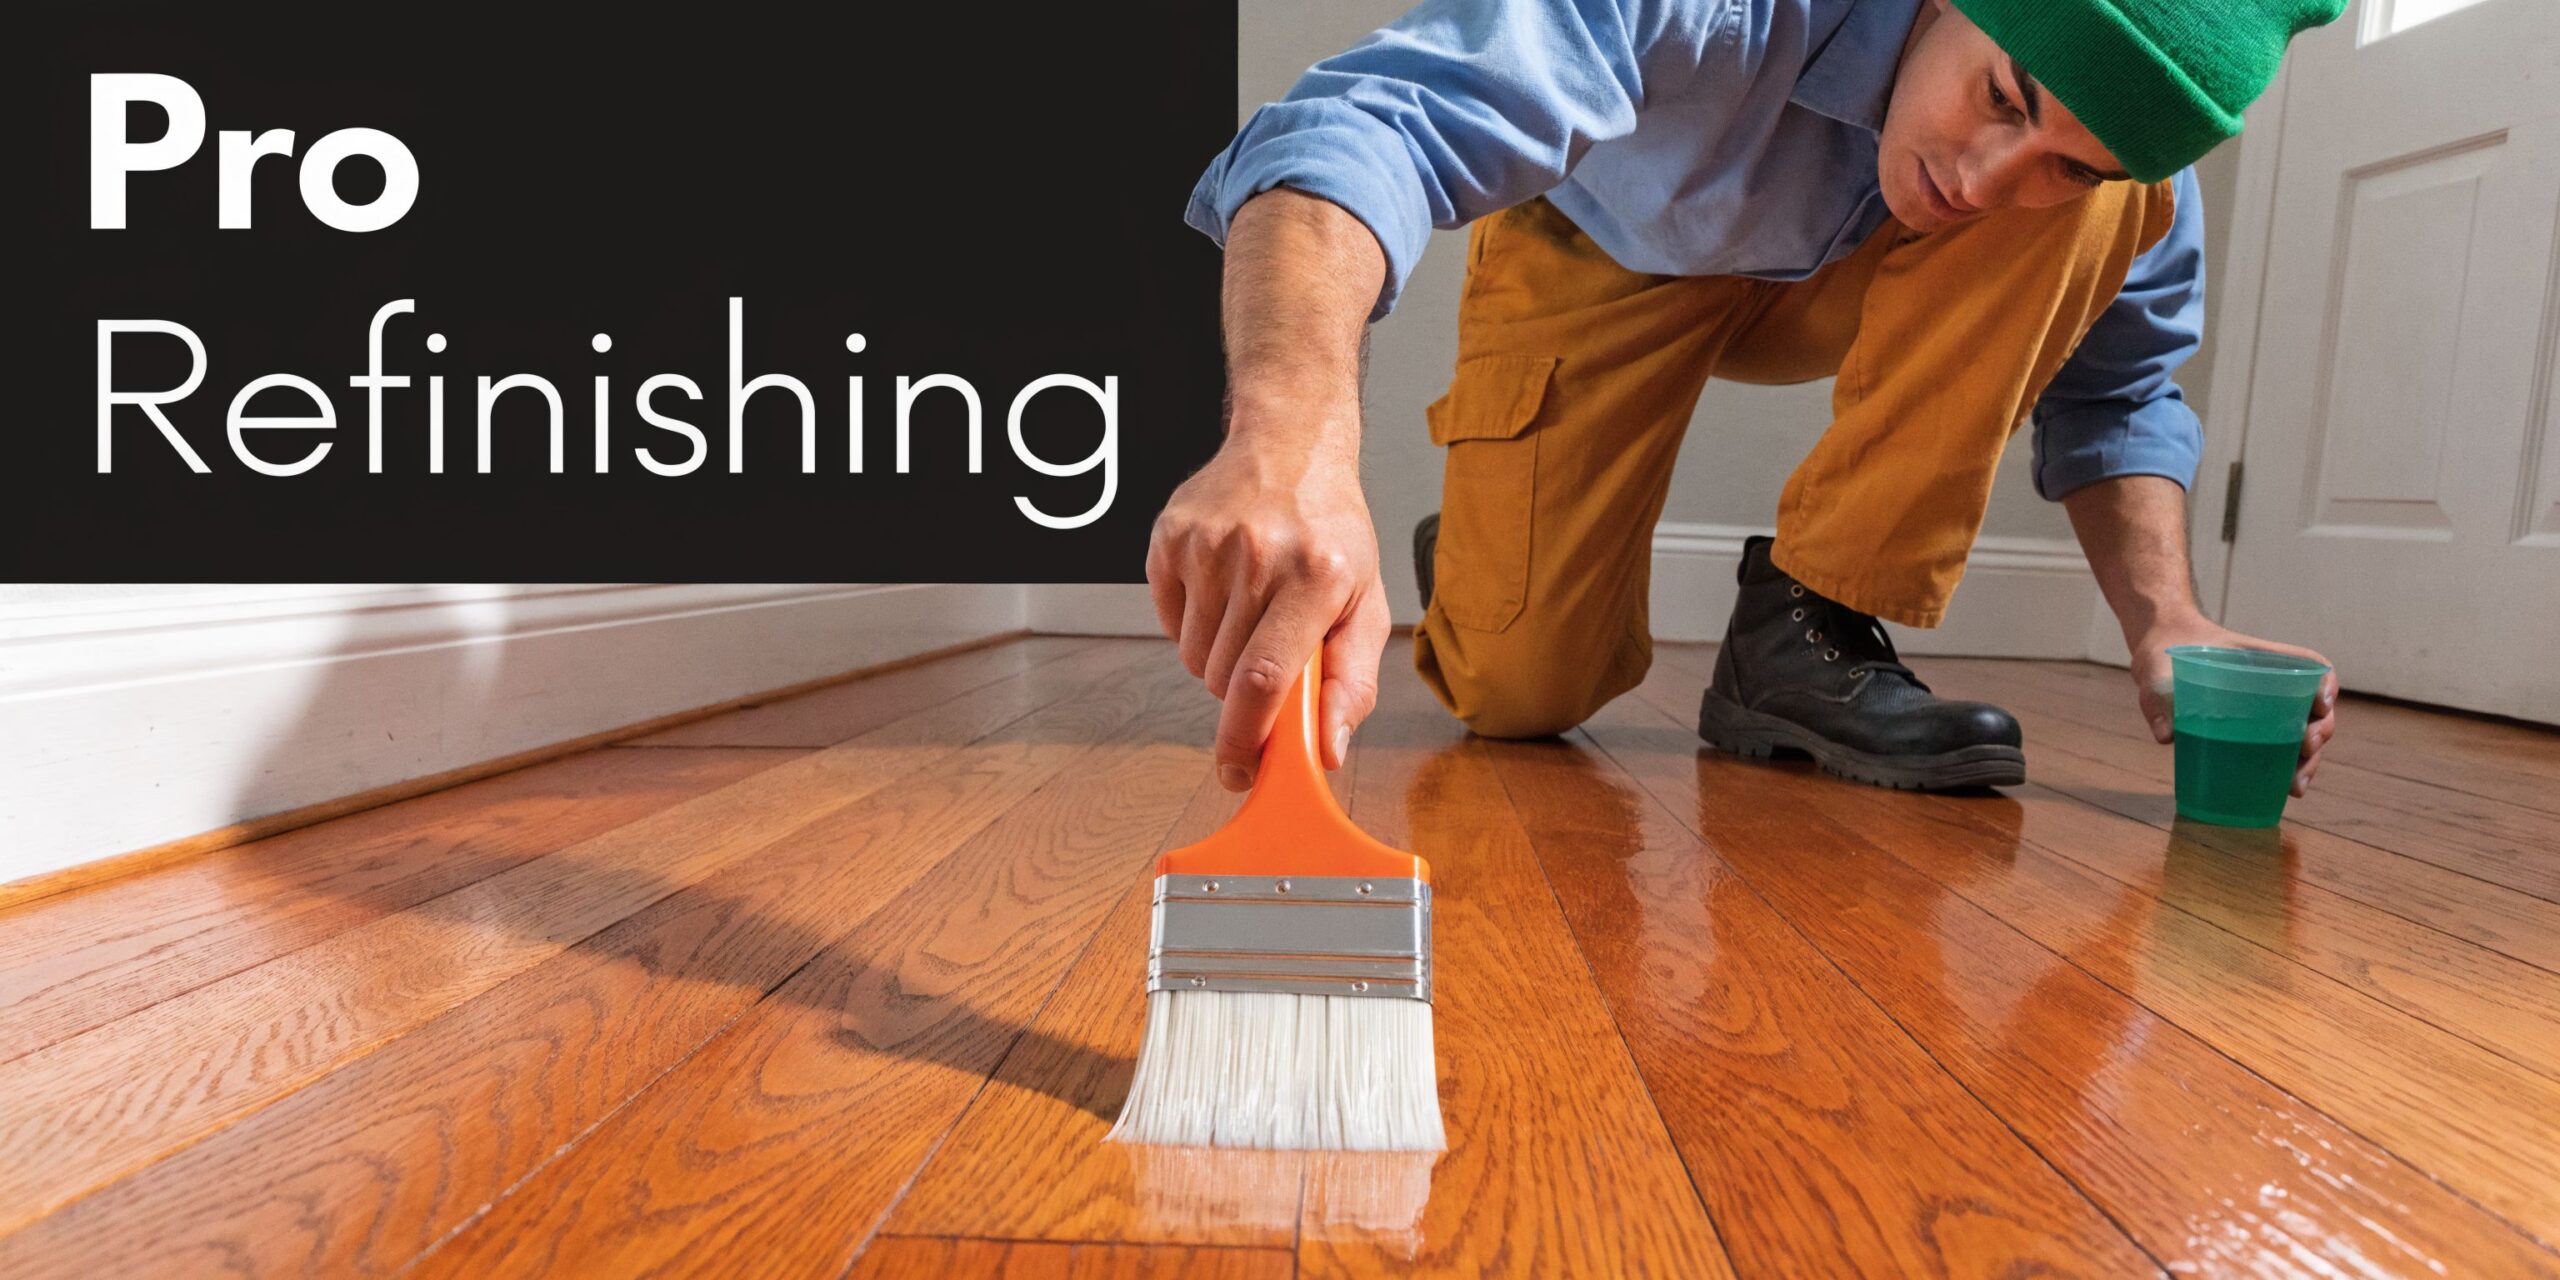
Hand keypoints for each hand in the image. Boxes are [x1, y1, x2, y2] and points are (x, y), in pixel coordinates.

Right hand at [1146, 432, 1390, 790]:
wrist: (1290, 447)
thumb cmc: (1332, 532)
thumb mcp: (1365, 603)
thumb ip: (1352, 681)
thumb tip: (1328, 750)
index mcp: (1316, 576)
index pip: (1265, 678)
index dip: (1246, 738)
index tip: (1240, 773)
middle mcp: (1257, 556)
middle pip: (1224, 678)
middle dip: (1244, 689)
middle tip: (1269, 648)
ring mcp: (1206, 544)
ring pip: (1193, 657)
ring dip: (1218, 655)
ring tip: (1249, 610)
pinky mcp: (1169, 537)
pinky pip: (1168, 622)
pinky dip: (1192, 622)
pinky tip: (1222, 587)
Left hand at [2127, 615, 2338, 796]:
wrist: (2158, 658)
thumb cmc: (2165, 656)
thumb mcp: (2158, 672)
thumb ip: (2158, 698)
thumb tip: (2167, 736)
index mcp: (2259, 660)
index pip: (2310, 664)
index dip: (2325, 683)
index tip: (2320, 704)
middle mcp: (2270, 685)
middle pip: (2313, 708)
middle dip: (2320, 733)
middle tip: (2305, 751)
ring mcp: (2263, 709)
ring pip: (2302, 735)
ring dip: (2307, 761)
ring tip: (2295, 787)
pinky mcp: (2249, 730)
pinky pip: (2278, 749)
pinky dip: (2285, 769)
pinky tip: (2282, 791)